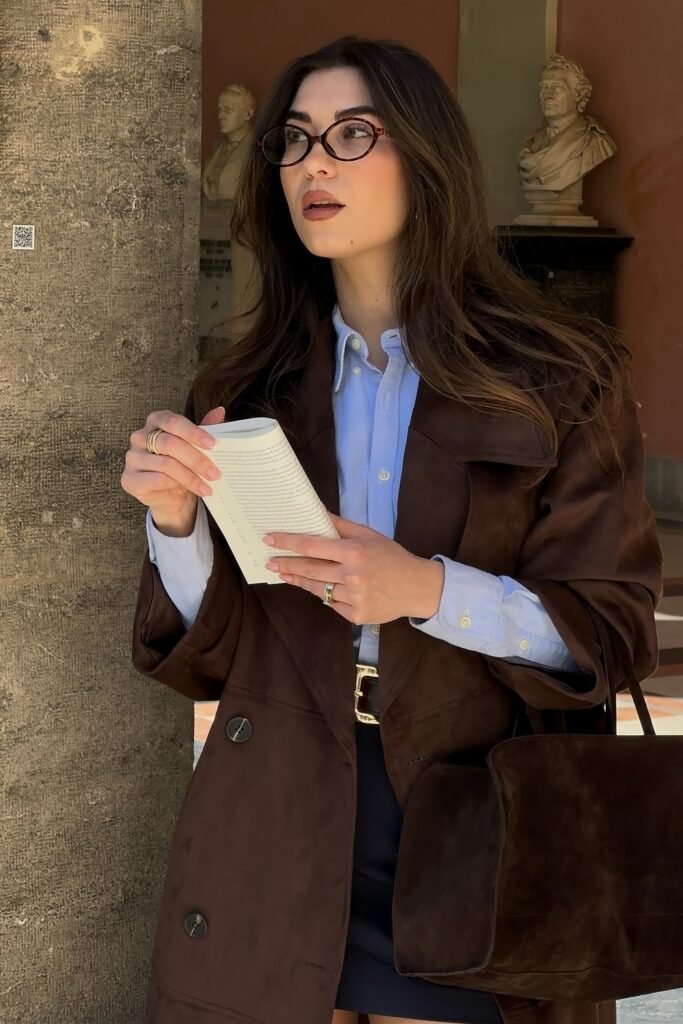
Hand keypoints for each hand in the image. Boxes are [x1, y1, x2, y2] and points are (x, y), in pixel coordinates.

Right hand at [121, 405, 224, 530]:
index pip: (173, 421)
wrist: (170, 496)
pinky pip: (156, 480)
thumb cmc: (183, 465)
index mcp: (155, 422)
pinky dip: (175, 486)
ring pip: (165, 464)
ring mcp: (132, 458)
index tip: (212, 444)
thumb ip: (206, 428)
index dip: (193, 432)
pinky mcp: (129, 479)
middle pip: (169, 444)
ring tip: (207, 486)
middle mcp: (139, 437)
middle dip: (196, 460)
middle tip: (215, 473)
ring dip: (190, 477)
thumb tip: (219, 411)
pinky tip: (189, 492)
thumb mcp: (196, 447)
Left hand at [262, 512, 444, 624]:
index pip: (312, 545)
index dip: (288, 542)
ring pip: (317, 589)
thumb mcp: (369, 535)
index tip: (269, 540)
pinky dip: (326, 595)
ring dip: (300, 581)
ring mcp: (354, 598)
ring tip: (286, 574)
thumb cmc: (391, 557)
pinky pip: (331, 604)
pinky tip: (322, 588)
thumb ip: (341, 525)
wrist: (417, 587)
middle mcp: (352, 575)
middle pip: (309, 570)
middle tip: (269, 562)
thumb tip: (316, 511)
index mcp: (354, 552)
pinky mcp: (356, 615)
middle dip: (286, 565)